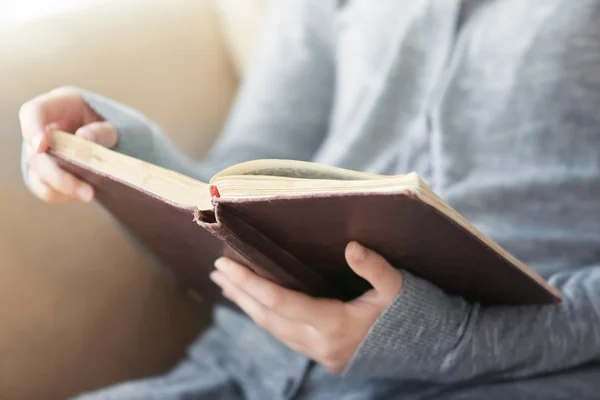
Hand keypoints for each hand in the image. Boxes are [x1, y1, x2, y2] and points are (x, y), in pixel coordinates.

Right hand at [19, 87, 118, 202]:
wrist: (115, 144)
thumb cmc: (113, 129)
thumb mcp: (115, 125)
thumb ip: (103, 130)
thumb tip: (83, 138)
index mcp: (58, 107)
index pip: (33, 113)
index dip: (33, 129)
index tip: (43, 146)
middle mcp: (43, 129)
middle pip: (35, 153)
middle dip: (58, 176)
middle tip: (88, 193)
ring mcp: (41, 152)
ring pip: (38, 174)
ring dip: (62, 188)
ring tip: (90, 194)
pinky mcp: (45, 172)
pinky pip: (44, 188)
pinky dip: (61, 194)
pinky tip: (82, 193)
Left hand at [209, 241, 402, 373]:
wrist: (425, 350)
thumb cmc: (410, 313)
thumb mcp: (397, 287)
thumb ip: (374, 268)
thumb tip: (351, 246)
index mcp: (336, 325)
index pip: (281, 302)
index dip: (251, 284)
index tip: (226, 266)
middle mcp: (321, 343)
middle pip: (269, 317)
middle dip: (240, 293)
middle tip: (218, 271)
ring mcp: (320, 354)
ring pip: (273, 330)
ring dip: (249, 306)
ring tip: (228, 285)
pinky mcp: (323, 356)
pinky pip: (284, 336)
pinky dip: (265, 317)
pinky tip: (256, 305)